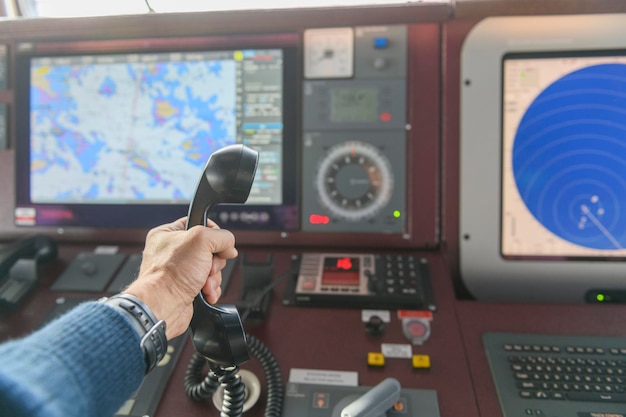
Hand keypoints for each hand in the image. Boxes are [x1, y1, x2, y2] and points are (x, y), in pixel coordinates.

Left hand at [124, 217, 237, 338]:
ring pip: (210, 268)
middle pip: (209, 248)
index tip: (218, 244)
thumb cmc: (170, 275)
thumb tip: (229, 246)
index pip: (199, 223)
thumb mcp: (201, 240)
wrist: (163, 307)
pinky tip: (204, 292)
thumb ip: (221, 236)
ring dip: (213, 277)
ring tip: (204, 282)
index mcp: (167, 234)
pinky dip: (210, 289)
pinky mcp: (185, 287)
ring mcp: (179, 271)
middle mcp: (171, 252)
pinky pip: (207, 284)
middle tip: (207, 266)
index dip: (213, 234)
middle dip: (214, 261)